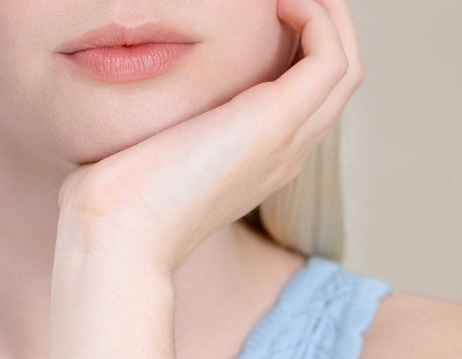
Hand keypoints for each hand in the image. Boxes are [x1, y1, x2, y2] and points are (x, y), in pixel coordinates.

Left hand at [55, 0, 364, 279]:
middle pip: (335, 81)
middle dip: (320, 23)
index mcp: (255, 162)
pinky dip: (317, 18)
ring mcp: (285, 142)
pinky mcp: (275, 124)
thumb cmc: (116, 200)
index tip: (266, 13)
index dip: (296, 49)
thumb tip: (133, 89)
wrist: (117, 233)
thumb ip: (164, 127)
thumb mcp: (149, 153)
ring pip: (345, 67)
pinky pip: (330, 58)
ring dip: (326, 14)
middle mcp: (281, 155)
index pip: (302, 100)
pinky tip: (277, 2)